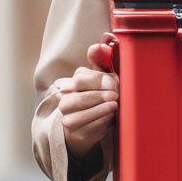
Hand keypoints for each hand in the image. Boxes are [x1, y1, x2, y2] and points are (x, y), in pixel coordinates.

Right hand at [56, 40, 118, 160]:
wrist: (89, 125)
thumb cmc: (97, 98)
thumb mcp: (100, 79)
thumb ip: (100, 63)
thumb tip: (98, 46)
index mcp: (72, 84)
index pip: (81, 79)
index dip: (99, 81)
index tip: (114, 83)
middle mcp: (65, 101)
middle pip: (80, 98)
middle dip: (100, 96)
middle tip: (116, 95)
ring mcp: (67, 118)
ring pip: (81, 115)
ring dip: (101, 109)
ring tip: (114, 106)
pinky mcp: (74, 134)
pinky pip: (87, 128)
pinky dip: (100, 122)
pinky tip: (110, 117)